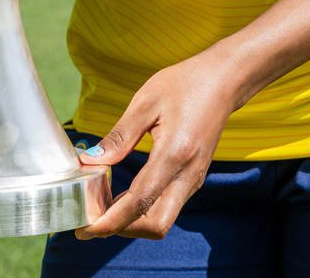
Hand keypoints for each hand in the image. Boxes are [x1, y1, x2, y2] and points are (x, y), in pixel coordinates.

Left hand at [75, 54, 240, 239]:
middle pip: (156, 225)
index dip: (111, 220)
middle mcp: (188, 175)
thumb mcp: (146, 102)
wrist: (224, 81)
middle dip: (122, 229)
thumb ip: (119, 136)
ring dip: (131, 221)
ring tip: (101, 206)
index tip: (85, 227)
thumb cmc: (185, 84)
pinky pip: (166, 206)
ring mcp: (193, 180)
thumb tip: (90, 160)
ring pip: (162, 219)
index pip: (141, 202)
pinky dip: (142, 210)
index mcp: (175, 154)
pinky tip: (120, 196)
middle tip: (91, 220)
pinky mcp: (193, 178)